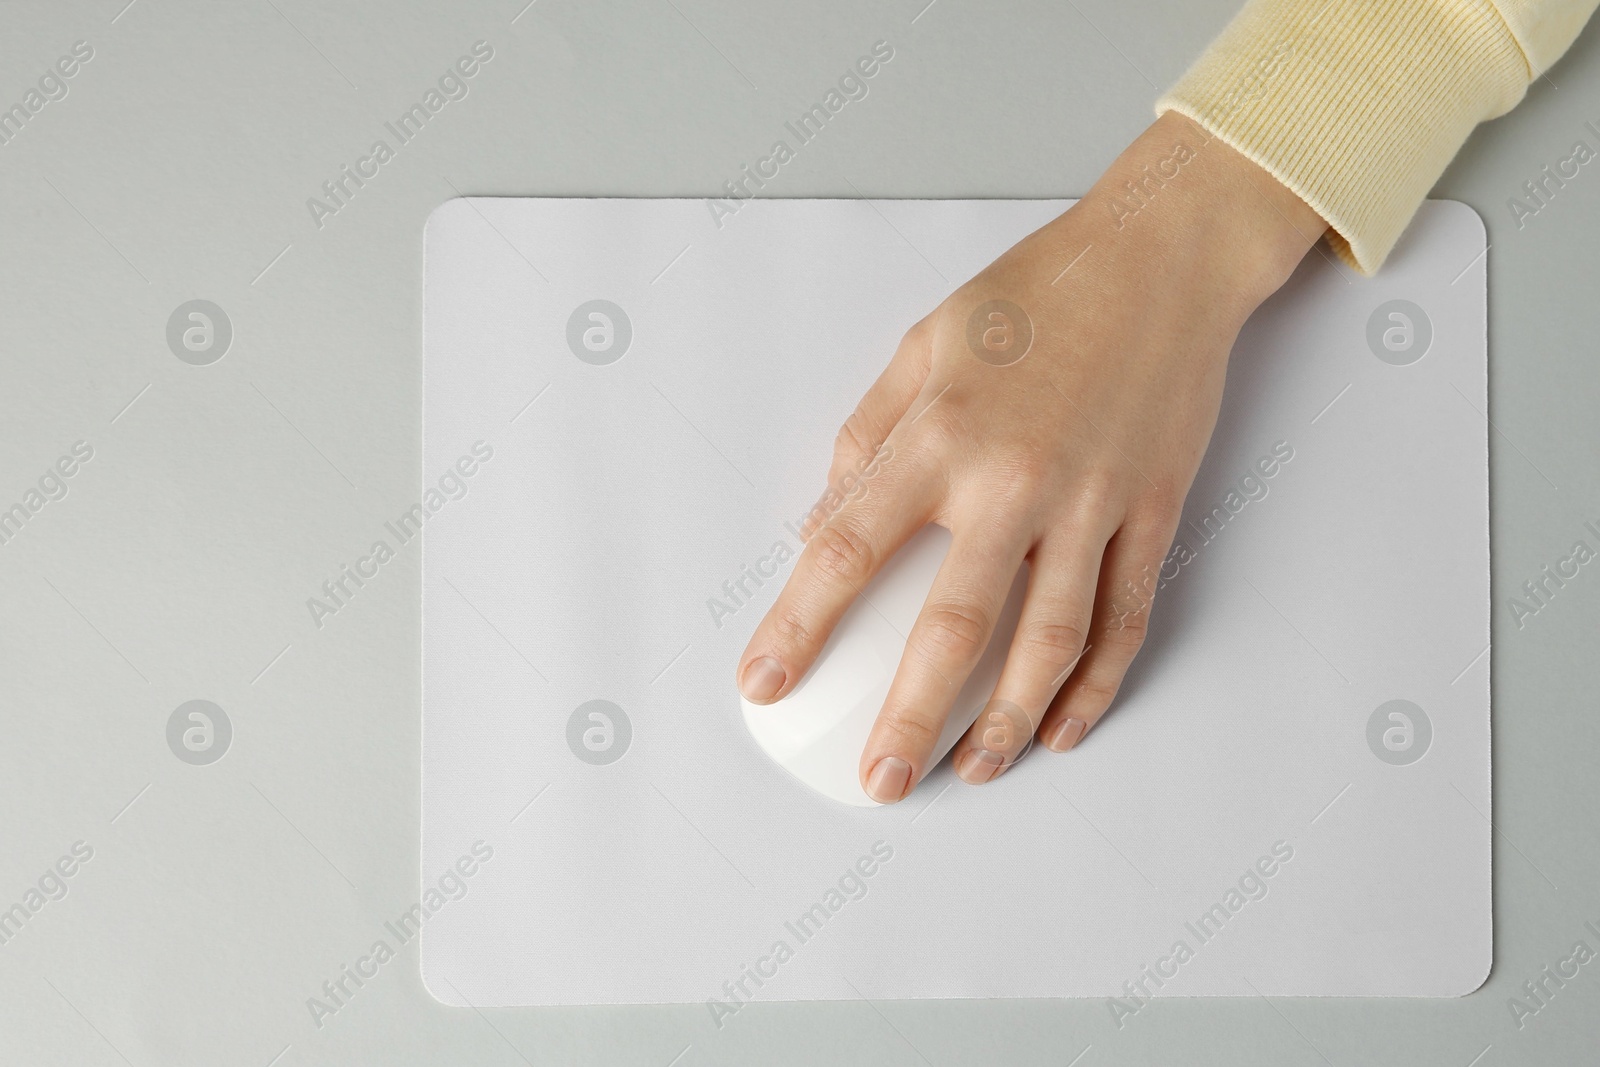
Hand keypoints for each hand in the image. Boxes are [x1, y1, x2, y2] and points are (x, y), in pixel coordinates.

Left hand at [737, 111, 1327, 802]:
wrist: (1162, 258)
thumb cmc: (1037, 294)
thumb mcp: (923, 342)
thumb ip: (866, 436)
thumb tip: (820, 525)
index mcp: (940, 435)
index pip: (848, 550)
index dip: (799, 626)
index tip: (764, 681)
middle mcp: (1014, 481)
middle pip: (951, 627)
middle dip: (908, 717)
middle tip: (878, 780)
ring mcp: (1092, 504)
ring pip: (1048, 644)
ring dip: (1006, 723)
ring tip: (970, 771)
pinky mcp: (1153, 513)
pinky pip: (1125, 619)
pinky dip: (1096, 686)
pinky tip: (1063, 728)